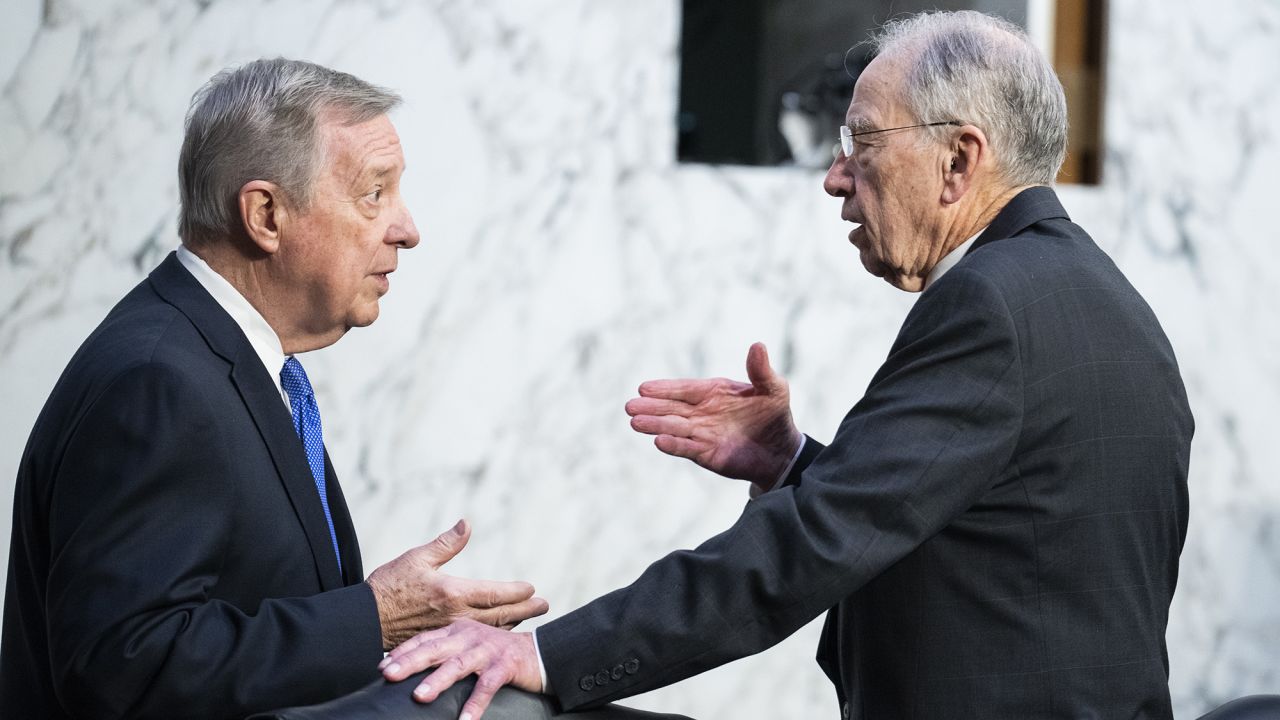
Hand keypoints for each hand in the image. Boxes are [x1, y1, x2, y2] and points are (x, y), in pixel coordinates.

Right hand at [366, 519, 549, 649]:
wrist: (365, 620)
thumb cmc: (388, 586)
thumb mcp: (417, 557)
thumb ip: (447, 543)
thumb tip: (467, 523)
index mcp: (453, 593)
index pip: (495, 594)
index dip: (517, 592)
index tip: (532, 588)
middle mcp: (456, 615)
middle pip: (500, 615)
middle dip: (524, 610)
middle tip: (544, 606)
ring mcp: (450, 631)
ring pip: (489, 630)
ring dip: (511, 623)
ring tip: (527, 618)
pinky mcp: (441, 641)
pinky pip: (473, 639)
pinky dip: (490, 635)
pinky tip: (496, 633)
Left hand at [380, 618, 540, 719]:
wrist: (539, 652)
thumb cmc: (497, 654)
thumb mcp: (469, 647)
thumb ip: (445, 653)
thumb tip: (411, 669)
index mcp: (458, 630)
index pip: (425, 639)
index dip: (403, 651)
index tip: (382, 667)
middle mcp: (470, 637)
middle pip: (435, 649)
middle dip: (410, 662)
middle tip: (389, 675)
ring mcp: (488, 650)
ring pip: (458, 666)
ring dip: (437, 681)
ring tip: (419, 697)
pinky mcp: (505, 665)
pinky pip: (486, 687)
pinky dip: (475, 704)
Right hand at [625, 342, 803, 488]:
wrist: (782, 450)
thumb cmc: (775, 415)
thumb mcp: (774, 389)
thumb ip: (761, 371)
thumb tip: (758, 345)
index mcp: (713, 393)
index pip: (685, 389)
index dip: (665, 389)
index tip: (644, 388)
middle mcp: (702, 413)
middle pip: (673, 409)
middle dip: (652, 407)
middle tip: (629, 406)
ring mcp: (702, 434)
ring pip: (675, 428)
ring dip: (656, 426)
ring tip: (635, 422)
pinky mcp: (707, 454)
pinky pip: (688, 448)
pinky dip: (675, 445)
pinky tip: (658, 441)